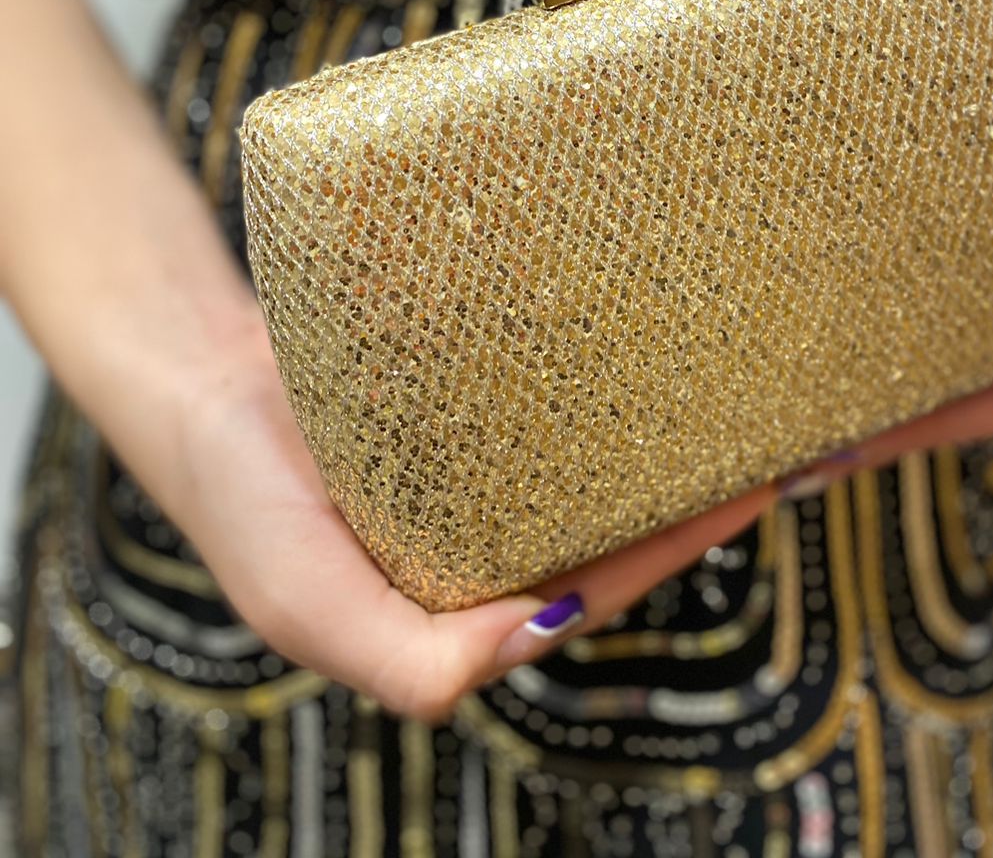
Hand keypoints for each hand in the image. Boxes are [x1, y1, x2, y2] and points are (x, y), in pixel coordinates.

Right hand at [154, 309, 775, 721]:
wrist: (195, 379)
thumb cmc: (240, 502)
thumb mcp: (305, 603)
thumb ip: (410, 660)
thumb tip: (536, 633)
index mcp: (455, 608)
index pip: (587, 591)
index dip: (664, 553)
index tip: (740, 492)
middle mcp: (479, 541)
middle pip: (607, 527)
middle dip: (687, 494)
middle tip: (769, 440)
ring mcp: (477, 468)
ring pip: (590, 464)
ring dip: (658, 440)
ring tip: (734, 398)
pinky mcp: (466, 402)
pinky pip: (551, 400)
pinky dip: (602, 390)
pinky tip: (649, 360)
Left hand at [781, 0, 992, 490]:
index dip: (937, 427)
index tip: (852, 444)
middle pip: (957, 398)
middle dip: (881, 428)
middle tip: (790, 450)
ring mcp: (986, 289)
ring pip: (924, 364)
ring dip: (859, 393)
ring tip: (775, 418)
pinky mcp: (945, 259)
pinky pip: (901, 310)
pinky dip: (853, 335)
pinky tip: (791, 345)